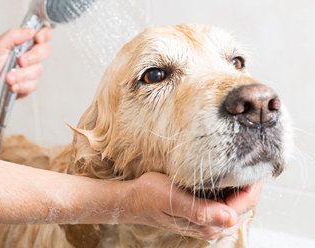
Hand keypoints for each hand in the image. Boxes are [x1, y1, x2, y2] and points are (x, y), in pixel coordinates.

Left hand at [0, 27, 52, 101]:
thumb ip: (14, 35)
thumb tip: (31, 30)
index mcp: (24, 43)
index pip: (43, 34)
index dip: (44, 35)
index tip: (37, 38)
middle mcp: (31, 56)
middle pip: (45, 51)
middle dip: (33, 57)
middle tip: (20, 61)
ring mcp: (31, 71)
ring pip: (37, 70)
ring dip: (21, 75)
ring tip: (7, 78)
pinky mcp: (29, 85)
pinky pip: (32, 85)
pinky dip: (21, 86)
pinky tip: (12, 86)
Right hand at [121, 172, 261, 240]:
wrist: (132, 200)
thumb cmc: (149, 195)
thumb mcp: (172, 198)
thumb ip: (201, 210)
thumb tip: (231, 218)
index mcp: (206, 223)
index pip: (243, 206)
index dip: (253, 187)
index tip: (257, 167)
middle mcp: (209, 227)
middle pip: (243, 208)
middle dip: (250, 189)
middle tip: (252, 164)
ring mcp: (205, 223)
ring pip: (235, 208)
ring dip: (241, 192)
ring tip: (242, 170)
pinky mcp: (200, 217)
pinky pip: (224, 206)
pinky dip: (230, 194)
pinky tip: (226, 181)